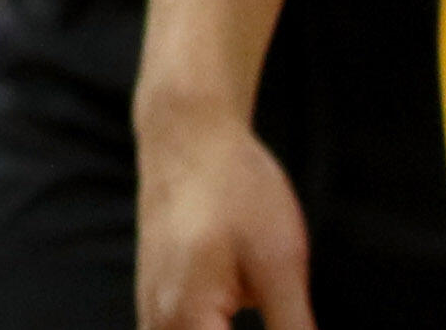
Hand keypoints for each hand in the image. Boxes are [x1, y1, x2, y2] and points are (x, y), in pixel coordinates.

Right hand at [134, 101, 314, 329]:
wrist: (187, 135)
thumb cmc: (236, 189)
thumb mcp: (280, 262)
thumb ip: (295, 329)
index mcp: (190, 320)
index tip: (293, 329)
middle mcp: (158, 324)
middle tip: (281, 314)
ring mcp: (150, 313)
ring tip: (265, 318)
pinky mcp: (153, 302)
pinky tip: (231, 324)